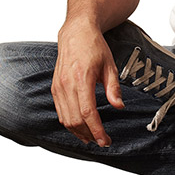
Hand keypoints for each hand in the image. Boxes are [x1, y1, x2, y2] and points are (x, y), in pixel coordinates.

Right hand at [51, 21, 124, 146]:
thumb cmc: (95, 47)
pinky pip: (60, 112)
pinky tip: (80, 128)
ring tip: (93, 138)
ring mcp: (58, 87)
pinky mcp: (54, 88)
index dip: (97, 130)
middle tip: (103, 141)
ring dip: (79, 132)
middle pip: (75, 120)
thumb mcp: (110, 65)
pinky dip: (70, 124)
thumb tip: (119, 106)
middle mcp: (66, 85)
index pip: (87, 112)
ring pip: (66, 119)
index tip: (106, 141)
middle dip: (89, 135)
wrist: (76, 33)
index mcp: (82, 78)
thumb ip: (113, 87)